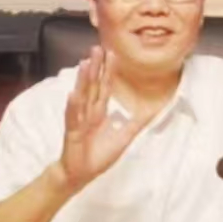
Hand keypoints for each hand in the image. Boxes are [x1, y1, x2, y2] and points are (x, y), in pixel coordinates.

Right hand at [58, 46, 141, 190]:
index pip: (105, 86)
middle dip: (95, 66)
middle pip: (93, 85)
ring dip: (83, 80)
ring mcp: (79, 120)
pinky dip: (73, 106)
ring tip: (85, 63)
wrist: (81, 174)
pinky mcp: (72, 132)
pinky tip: (73, 94)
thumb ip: (134, 124)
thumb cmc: (98, 155)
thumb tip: (149, 111)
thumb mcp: (123, 138)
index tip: (112, 53)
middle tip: (97, 47)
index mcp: (99, 111)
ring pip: (82, 96)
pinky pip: (73, 117)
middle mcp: (88, 111)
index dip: (108, 70)